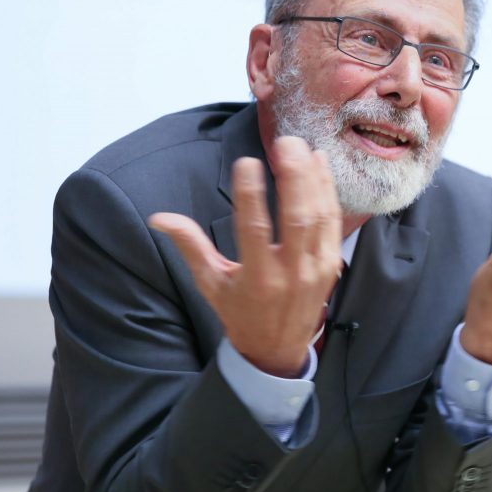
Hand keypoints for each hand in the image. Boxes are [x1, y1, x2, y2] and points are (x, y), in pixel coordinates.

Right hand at [148, 137, 342, 376]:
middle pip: (297, 218)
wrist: (276, 349)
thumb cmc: (239, 312)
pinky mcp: (332, 265)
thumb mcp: (210, 283)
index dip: (251, 194)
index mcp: (257, 279)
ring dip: (313, 178)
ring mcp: (316, 269)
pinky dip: (328, 192)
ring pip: (319, 217)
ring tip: (301, 146)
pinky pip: (333, 223)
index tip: (247, 162)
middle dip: (293, 176)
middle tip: (284, 142)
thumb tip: (159, 217)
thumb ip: (190, 246)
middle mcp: (291, 273)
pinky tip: (320, 165)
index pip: (254, 230)